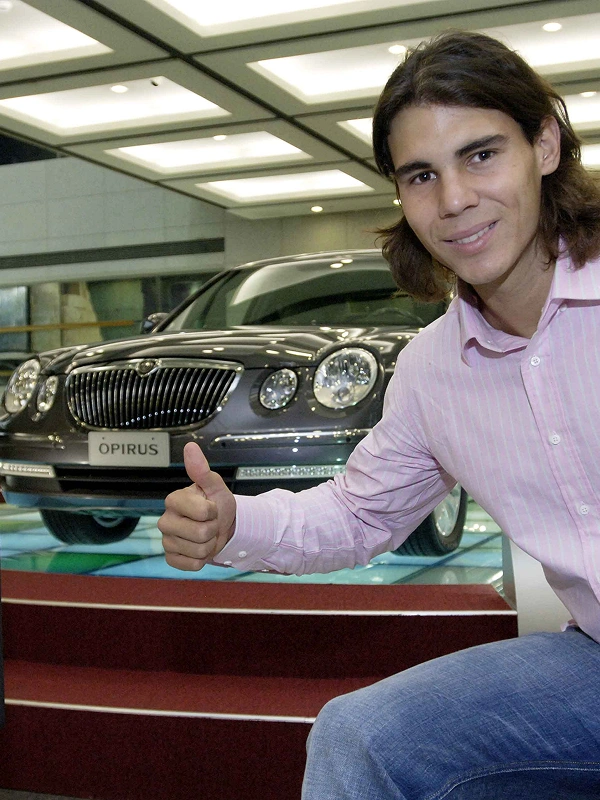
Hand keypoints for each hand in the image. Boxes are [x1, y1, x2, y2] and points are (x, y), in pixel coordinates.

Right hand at [159, 442, 236, 570]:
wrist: (221, 527)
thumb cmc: (216, 504)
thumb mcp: (215, 486)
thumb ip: (202, 470)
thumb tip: (190, 447)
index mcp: (173, 500)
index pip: (203, 512)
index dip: (214, 512)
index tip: (211, 507)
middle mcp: (165, 520)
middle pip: (200, 534)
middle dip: (213, 530)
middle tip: (209, 523)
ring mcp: (166, 541)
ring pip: (198, 551)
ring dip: (209, 545)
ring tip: (206, 536)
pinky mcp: (170, 558)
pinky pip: (192, 565)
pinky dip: (202, 560)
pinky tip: (198, 548)